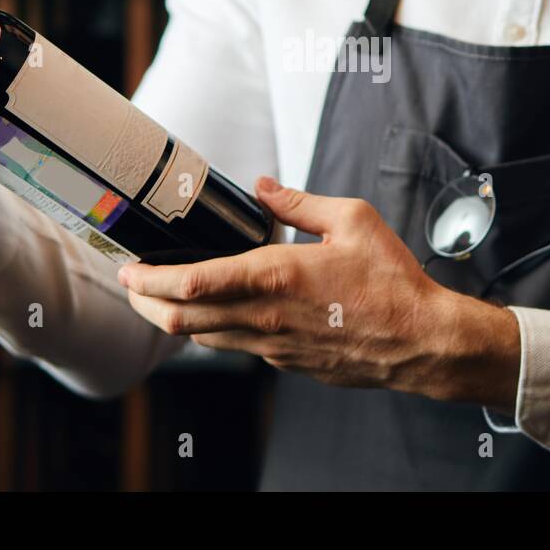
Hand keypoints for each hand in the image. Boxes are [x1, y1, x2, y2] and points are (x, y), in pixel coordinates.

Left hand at [119, 176, 521, 408]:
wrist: (420, 340)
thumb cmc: (391, 281)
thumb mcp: (352, 219)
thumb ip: (299, 203)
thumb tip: (263, 186)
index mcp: (275, 275)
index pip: (192, 282)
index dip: (150, 279)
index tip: (129, 269)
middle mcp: (265, 316)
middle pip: (182, 318)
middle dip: (146, 302)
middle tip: (132, 286)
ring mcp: (273, 346)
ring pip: (204, 338)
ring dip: (175, 319)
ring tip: (163, 298)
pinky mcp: (287, 363)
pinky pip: (239, 347)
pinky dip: (217, 330)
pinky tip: (221, 313)